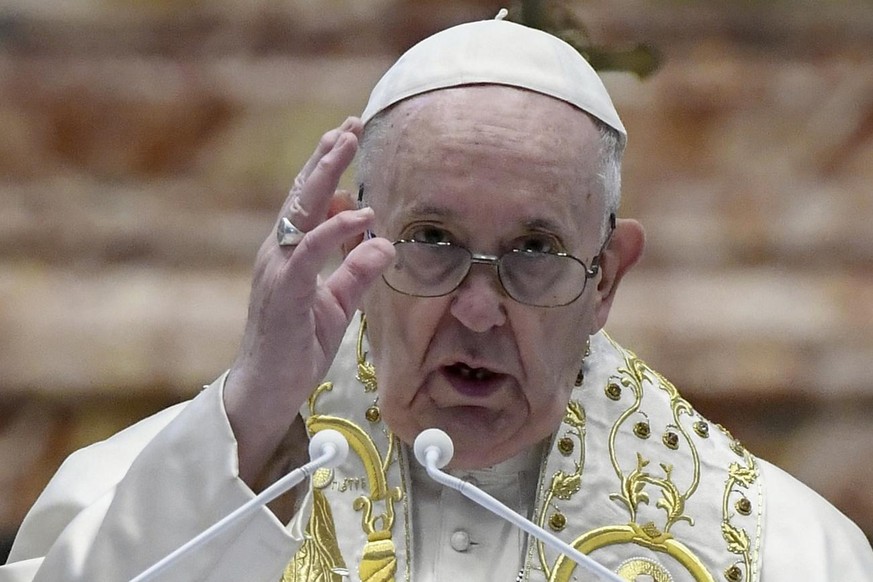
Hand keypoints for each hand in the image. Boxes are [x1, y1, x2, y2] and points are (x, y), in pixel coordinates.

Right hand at [224, 117, 393, 482]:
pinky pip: (308, 253)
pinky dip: (334, 231)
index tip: (348, 137)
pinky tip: (358, 214)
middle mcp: (278, 252)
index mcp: (290, 253)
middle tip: (350, 124)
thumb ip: (357, 272)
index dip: (327, 168)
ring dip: (324, 175)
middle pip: (302, 194)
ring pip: (299, 211)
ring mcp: (276, 269)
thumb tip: (383, 240)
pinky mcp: (282, 291)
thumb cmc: (297, 347)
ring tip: (347, 142)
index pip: (309, 202)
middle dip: (326, 156)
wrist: (265, 390)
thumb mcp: (338, 305)